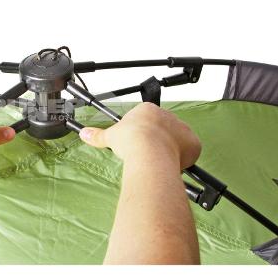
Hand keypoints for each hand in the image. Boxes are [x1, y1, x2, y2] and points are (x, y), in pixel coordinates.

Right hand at [79, 102, 200, 168]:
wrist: (149, 151)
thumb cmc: (131, 141)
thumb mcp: (111, 136)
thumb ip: (98, 134)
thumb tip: (84, 133)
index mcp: (148, 110)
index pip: (146, 121)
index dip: (141, 134)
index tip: (136, 144)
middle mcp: (168, 116)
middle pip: (163, 130)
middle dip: (156, 141)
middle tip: (147, 155)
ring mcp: (182, 129)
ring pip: (177, 140)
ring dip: (170, 150)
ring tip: (158, 163)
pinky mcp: (193, 143)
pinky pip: (189, 152)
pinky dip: (183, 160)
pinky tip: (171, 166)